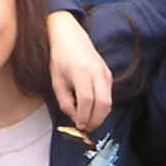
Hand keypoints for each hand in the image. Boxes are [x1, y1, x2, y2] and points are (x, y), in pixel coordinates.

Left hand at [49, 11, 112, 131]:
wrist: (70, 37)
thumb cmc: (60, 59)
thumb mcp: (56, 81)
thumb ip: (65, 101)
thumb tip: (75, 118)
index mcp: (80, 71)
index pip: (86, 99)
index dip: (84, 116)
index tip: (79, 126)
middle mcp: (96, 71)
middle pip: (103, 102)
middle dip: (95, 120)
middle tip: (86, 128)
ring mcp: (105, 72)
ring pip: (109, 101)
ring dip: (100, 115)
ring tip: (89, 122)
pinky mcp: (109, 73)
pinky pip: (109, 95)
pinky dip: (102, 106)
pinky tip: (92, 110)